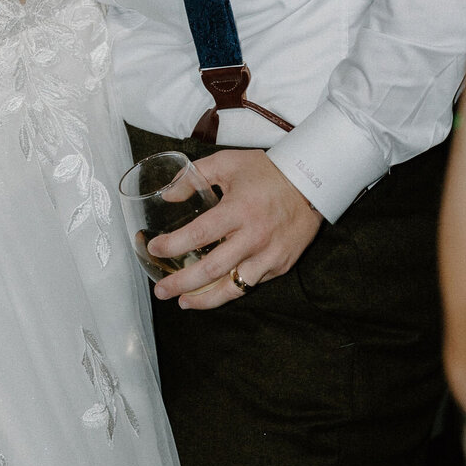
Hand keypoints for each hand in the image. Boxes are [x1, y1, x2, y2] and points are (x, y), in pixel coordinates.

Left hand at [150, 149, 321, 309]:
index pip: (200, 234)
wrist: (311, 183)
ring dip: (204, 298)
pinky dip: (229, 291)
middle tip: (161, 290)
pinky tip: (211, 292)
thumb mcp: (227, 163)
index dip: (174, 245)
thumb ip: (194, 176)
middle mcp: (254, 237)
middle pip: (212, 269)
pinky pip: (250, 284)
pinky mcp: (280, 266)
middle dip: (182, 283)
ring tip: (183, 302)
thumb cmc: (266, 172)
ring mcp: (269, 255)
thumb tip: (168, 195)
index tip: (154, 249)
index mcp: (239, 210)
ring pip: (232, 288)